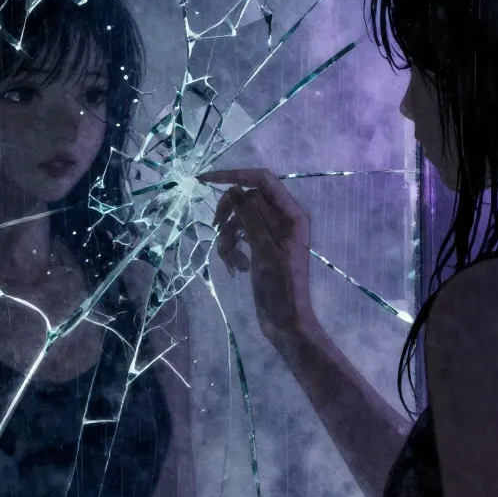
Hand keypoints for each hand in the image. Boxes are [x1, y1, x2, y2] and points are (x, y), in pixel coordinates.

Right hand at [198, 168, 319, 350]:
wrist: (285, 322)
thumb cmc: (282, 288)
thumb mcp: (266, 251)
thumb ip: (252, 218)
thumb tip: (236, 190)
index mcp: (292, 215)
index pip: (263, 180)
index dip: (235, 175)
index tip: (205, 179)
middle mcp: (283, 219)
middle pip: (247, 197)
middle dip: (229, 213)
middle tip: (217, 227)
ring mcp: (271, 233)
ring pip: (239, 218)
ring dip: (228, 237)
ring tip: (231, 260)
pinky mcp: (260, 246)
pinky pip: (239, 235)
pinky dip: (232, 249)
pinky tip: (237, 268)